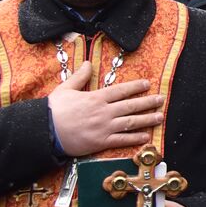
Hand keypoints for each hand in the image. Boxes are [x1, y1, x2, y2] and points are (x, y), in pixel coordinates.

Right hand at [49, 62, 165, 157]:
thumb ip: (80, 77)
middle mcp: (104, 112)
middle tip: (161, 100)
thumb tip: (88, 63)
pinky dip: (135, 138)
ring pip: (130, 122)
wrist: (44, 132)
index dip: (136, 87)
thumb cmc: (54, 111)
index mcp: (96, 98)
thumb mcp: (65, 89)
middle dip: (148, 102)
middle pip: (130, 106)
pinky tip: (146, 136)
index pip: (121, 90)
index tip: (147, 84)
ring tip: (160, 117)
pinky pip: (122, 140)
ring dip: (147, 119)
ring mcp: (104, 128)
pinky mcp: (101, 142)